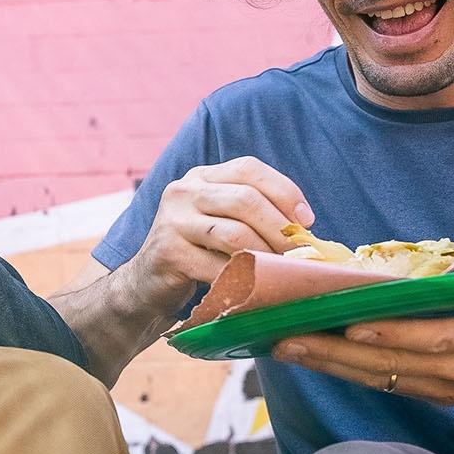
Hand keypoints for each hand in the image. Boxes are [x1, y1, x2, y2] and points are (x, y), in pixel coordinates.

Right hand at [123, 156, 314, 311]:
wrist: (146, 283)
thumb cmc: (196, 252)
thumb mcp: (219, 221)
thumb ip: (251, 214)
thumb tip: (304, 226)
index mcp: (201, 177)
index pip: (249, 169)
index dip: (284, 191)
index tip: (307, 220)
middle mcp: (183, 191)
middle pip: (245, 199)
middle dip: (281, 228)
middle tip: (300, 252)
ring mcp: (172, 220)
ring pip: (234, 233)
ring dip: (267, 254)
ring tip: (283, 269)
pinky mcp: (168, 253)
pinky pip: (218, 265)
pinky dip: (244, 276)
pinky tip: (256, 285)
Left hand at [271, 228, 453, 406]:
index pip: (435, 339)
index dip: (392, 333)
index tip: (349, 322)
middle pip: (391, 364)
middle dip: (335, 350)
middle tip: (285, 335)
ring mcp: (447, 389)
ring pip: (379, 378)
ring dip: (329, 363)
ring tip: (282, 344)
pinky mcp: (435, 393)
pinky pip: (383, 382)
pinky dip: (345, 369)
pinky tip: (310, 354)